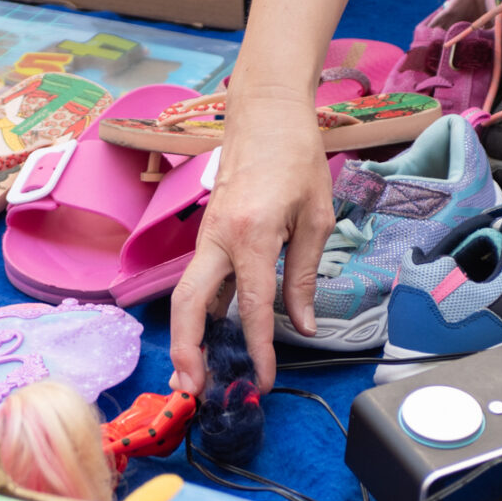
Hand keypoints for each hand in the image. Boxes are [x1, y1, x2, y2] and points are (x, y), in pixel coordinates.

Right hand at [169, 87, 335, 392]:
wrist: (266, 112)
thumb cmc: (296, 157)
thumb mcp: (316, 217)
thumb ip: (305, 275)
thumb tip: (304, 326)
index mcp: (252, 235)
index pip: (253, 307)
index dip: (258, 350)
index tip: (262, 381)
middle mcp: (218, 238)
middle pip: (188, 305)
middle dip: (186, 350)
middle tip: (193, 388)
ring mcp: (206, 236)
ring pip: (185, 295)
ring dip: (186, 337)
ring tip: (193, 375)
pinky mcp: (207, 234)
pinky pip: (198, 280)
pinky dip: (199, 313)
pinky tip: (209, 338)